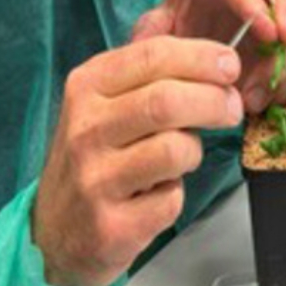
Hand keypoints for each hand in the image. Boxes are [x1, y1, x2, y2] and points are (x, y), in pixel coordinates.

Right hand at [33, 36, 244, 285]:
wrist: (55, 230)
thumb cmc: (94, 158)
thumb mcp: (106, 104)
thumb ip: (150, 77)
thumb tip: (215, 59)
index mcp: (87, 87)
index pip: (153, 55)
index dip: (202, 57)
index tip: (229, 65)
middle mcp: (85, 129)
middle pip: (167, 101)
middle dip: (214, 101)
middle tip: (231, 109)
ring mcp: (95, 179)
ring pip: (175, 149)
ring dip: (193, 151)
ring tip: (181, 157)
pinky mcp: (111, 224)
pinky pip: (170, 199)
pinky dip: (175, 195)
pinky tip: (156, 195)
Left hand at [130, 0, 285, 114]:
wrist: (195, 36)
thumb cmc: (179, 20)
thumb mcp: (160, 22)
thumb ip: (151, 30)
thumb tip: (141, 45)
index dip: (254, 1)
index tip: (267, 31)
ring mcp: (273, 2)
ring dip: (283, 59)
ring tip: (259, 96)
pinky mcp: (285, 35)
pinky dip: (284, 80)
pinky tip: (268, 100)